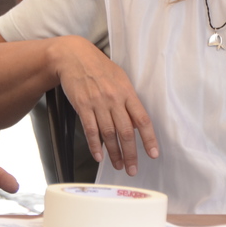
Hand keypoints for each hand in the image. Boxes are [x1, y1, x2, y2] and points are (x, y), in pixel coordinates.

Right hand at [52, 36, 159, 174]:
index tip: (153, 154)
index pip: (142, 119)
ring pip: (108, 134)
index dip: (149, 139)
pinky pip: (90, 129)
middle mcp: (114, 99)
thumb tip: (137, 123)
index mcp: (127, 92)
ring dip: (114, 153)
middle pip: (126, 131)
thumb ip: (129, 99)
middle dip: (130, 154)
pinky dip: (95, 145)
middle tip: (132, 170)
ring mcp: (97, 103)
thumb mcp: (120, 78)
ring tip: (118, 166)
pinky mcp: (82, 106)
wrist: (73, 56)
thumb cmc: (98, 66)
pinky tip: (99, 156)